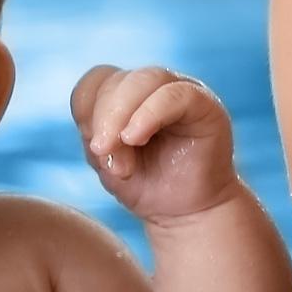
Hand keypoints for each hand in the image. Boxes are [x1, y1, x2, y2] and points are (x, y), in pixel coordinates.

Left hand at [70, 64, 239, 225]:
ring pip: (144, 80)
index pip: (94, 82)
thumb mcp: (106, 158)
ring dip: (122, 116)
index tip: (93, 147)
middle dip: (103, 118)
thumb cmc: (143, 183)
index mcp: (123, 95)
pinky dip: (149, 114)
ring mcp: (181, 91)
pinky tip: (135, 138)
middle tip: (102, 152)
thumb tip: (94, 124)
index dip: (85, 110)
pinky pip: (176, 94)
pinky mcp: (206, 105)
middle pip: (117, 80)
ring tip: (121, 149)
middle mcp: (152, 87)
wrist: (183, 212)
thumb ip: (96, 134)